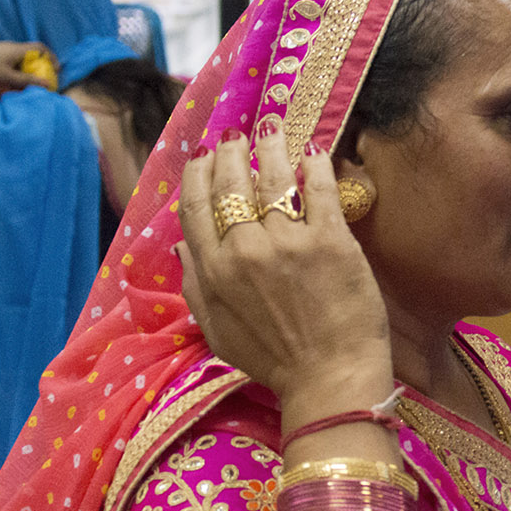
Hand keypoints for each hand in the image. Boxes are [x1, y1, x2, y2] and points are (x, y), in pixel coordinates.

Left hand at [0, 41, 55, 91]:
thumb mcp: (8, 78)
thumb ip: (28, 81)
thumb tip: (48, 85)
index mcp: (18, 49)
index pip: (41, 48)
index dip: (52, 57)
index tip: (55, 70)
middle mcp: (12, 47)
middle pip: (32, 54)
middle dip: (39, 66)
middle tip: (41, 79)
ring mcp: (2, 49)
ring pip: (21, 58)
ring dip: (26, 69)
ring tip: (25, 83)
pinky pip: (11, 60)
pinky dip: (16, 69)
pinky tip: (10, 81)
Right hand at [176, 118, 392, 403]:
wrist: (330, 380)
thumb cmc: (274, 363)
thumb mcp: (217, 332)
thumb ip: (195, 287)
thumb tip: (179, 246)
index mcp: (213, 271)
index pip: (196, 206)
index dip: (197, 174)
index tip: (203, 156)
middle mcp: (244, 250)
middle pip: (230, 184)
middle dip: (230, 153)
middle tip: (236, 137)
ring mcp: (288, 242)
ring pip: (273, 178)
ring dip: (270, 148)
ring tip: (272, 131)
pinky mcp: (331, 240)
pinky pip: (320, 189)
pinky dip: (316, 165)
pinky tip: (315, 151)